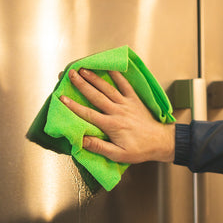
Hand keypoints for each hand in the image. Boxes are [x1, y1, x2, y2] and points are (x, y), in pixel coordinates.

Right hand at [60, 69, 174, 163]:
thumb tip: (82, 140)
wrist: (160, 141)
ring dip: (94, 78)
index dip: (73, 106)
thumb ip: (100, 147)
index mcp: (111, 125)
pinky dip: (117, 75)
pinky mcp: (134, 99)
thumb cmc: (139, 150)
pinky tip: (110, 67)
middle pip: (96, 95)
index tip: (62, 98)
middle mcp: (117, 111)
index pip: (88, 114)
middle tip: (70, 74)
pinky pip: (125, 85)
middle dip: (81, 84)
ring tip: (83, 69)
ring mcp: (126, 103)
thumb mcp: (118, 155)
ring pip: (107, 88)